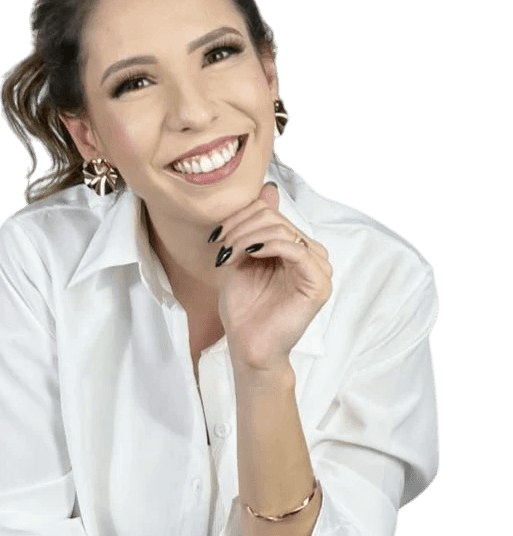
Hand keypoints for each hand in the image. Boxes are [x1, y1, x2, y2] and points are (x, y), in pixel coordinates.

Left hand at [211, 182, 331, 372]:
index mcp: (295, 247)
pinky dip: (266, 246)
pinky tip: (248, 255)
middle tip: (221, 246)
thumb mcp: (242, 257)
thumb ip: (254, 227)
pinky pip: (294, 249)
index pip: (270, 212)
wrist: (247, 346)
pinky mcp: (318, 283)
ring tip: (229, 255)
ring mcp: (319, 268)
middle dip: (240, 228)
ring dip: (247, 238)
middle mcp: (311, 254)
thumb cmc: (244, 307)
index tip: (216, 236)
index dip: (240, 217)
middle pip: (274, 218)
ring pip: (281, 230)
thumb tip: (269, 189)